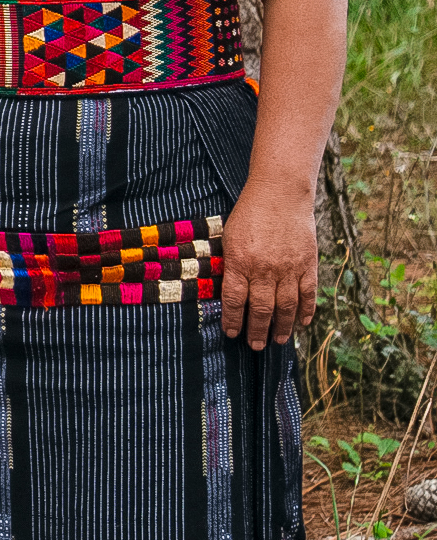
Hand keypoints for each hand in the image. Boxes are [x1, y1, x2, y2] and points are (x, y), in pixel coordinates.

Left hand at [220, 176, 318, 348]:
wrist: (280, 194)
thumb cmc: (249, 213)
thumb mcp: (229, 236)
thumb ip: (231, 263)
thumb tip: (229, 290)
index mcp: (239, 261)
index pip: (234, 299)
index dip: (232, 319)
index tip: (231, 332)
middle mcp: (264, 269)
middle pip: (260, 309)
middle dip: (257, 330)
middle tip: (255, 345)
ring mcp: (289, 268)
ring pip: (286, 307)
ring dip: (282, 327)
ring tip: (278, 340)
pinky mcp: (308, 264)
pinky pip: (308, 294)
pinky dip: (306, 311)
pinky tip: (303, 323)